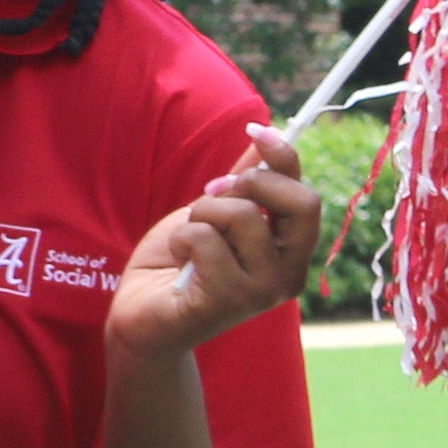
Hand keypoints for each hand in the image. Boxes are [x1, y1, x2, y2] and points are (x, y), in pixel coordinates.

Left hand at [109, 123, 320, 359]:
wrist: (140, 317)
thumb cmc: (177, 266)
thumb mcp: (213, 215)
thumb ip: (243, 183)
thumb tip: (266, 135)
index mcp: (291, 254)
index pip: (306, 196)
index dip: (284, 156)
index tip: (255, 130)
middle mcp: (288, 276)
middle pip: (300, 202)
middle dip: (249, 184)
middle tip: (211, 196)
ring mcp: (263, 292)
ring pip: (241, 215)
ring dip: (202, 214)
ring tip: (188, 240)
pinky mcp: (229, 301)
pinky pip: (206, 239)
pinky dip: (183, 239)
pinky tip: (179, 263)